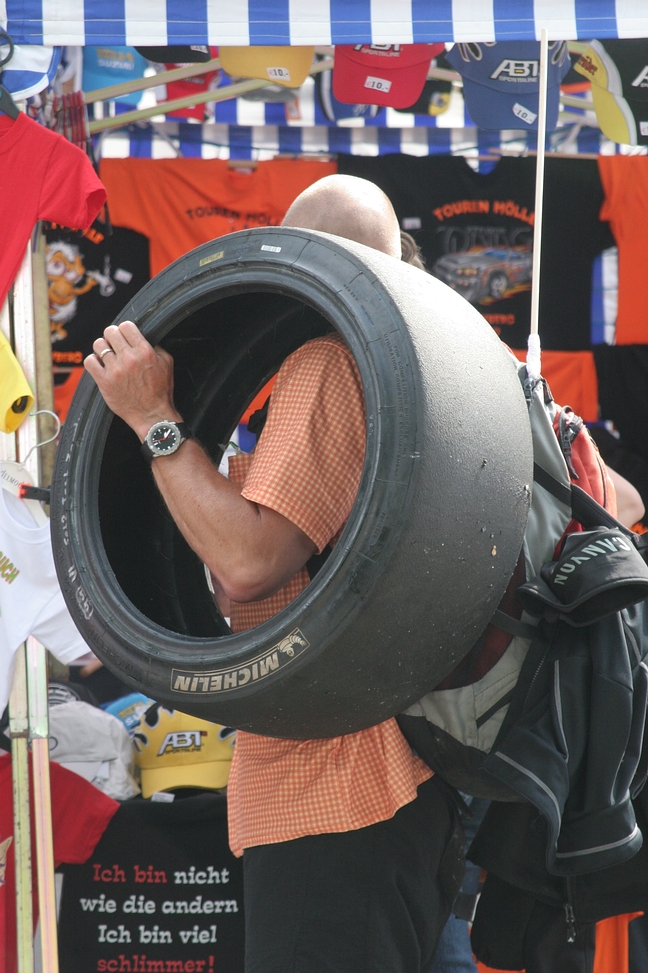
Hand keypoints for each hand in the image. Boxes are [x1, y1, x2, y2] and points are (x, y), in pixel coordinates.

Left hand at [84, 321, 181, 440]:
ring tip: (107, 356)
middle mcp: (129, 358)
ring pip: (98, 345)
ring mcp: (115, 370)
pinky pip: (90, 361)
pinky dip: (93, 361)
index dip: (124, 329)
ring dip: (102, 348)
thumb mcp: (166, 364)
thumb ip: (155, 347)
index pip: (126, 326)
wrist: (152, 415)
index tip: (124, 336)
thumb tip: (142, 338)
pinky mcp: (104, 382)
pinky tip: (100, 366)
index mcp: (145, 351)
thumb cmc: (160, 392)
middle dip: (112, 336)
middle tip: (115, 345)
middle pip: (110, 332)